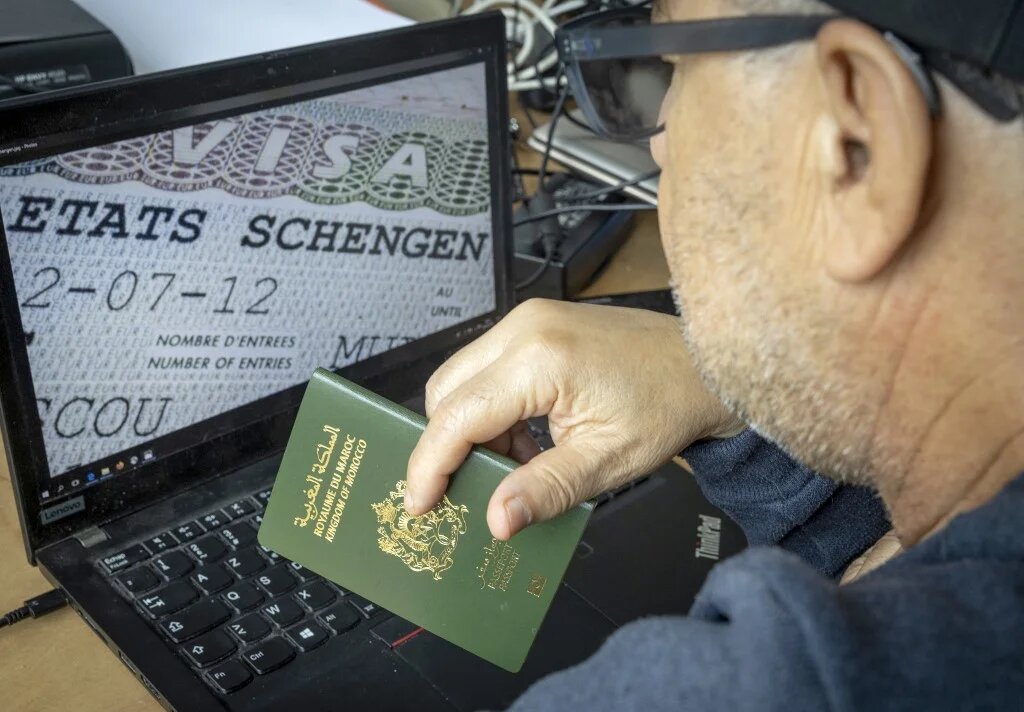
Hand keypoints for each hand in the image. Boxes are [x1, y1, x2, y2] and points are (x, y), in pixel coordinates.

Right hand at [404, 299, 742, 539]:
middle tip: (468, 492)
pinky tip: (523, 442)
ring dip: (472, 430)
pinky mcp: (534, 325)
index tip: (420, 504)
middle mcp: (524, 327)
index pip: (457, 416)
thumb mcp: (606, 461)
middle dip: (448, 447)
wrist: (702, 364)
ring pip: (462, 380)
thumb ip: (544, 490)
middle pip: (446, 392)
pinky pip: (487, 370)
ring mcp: (527, 320)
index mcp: (539, 358)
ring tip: (514, 468)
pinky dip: (492, 411)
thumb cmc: (667, 403)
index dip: (431, 465)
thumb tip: (496, 519)